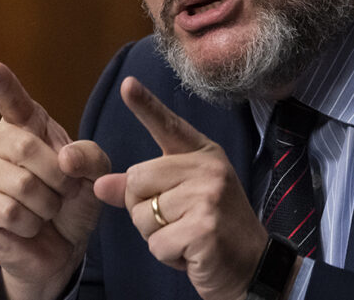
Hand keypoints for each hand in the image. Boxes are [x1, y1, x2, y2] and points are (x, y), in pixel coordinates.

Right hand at [0, 62, 110, 299]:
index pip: (15, 102)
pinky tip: (27, 225)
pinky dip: (30, 223)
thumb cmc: (73, 203)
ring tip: (44, 210)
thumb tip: (65, 157)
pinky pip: (9, 210)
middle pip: (26, 147)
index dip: (5, 86)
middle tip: (64, 192)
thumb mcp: (95, 176)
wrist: (60, 248)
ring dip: (46, 205)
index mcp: (28, 125)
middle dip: (58, 178)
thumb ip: (89, 157)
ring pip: (21, 184)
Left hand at [94, 77, 268, 299]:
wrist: (254, 268)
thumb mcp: (180, 202)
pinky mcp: (204, 228)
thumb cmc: (213, 231)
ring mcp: (208, 196)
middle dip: (144, 211)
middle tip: (178, 223)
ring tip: (188, 237)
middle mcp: (208, 169)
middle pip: (136, 180)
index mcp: (203, 155)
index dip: (145, 105)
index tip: (127, 84)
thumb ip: (141, 189)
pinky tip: (192, 253)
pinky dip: (168, 256)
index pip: (168, 126)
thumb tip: (100, 184)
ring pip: (142, 215)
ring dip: (157, 237)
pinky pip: (156, 243)